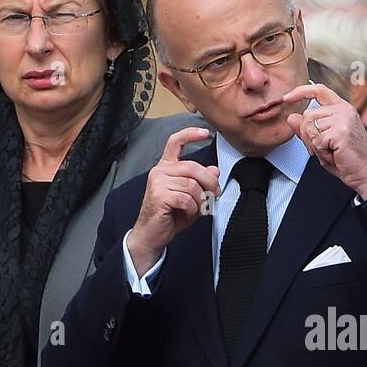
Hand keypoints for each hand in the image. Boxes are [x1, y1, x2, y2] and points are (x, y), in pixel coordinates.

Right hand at [127, 127, 218, 275]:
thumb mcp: (191, 197)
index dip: (190, 134)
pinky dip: (193, 208)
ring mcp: (158, 182)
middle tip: (215, 195)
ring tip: (197, 209)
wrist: (152, 235)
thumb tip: (215, 170)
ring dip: (200, 200)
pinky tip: (188, 213)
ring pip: (192, 185)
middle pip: (193, 167)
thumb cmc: (170, 216)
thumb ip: (201, 182)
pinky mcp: (159, 195)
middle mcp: (160, 170)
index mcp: (166, 167)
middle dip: (209, 182)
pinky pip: (186, 198)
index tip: (205, 132)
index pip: (175, 142)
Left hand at [283, 83, 366, 197]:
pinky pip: (317, 141)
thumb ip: (307, 129)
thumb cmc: (348, 160)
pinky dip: (321, 153)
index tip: (287, 98)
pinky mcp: (341, 131)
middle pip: (308, 114)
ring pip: (309, 127)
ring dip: (314, 145)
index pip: (319, 90)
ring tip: (330, 152)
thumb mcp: (322, 142)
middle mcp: (344, 110)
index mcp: (341, 109)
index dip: (301, 92)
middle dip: (307, 135)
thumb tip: (291, 117)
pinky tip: (334, 155)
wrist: (366, 173)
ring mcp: (343, 119)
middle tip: (321, 149)